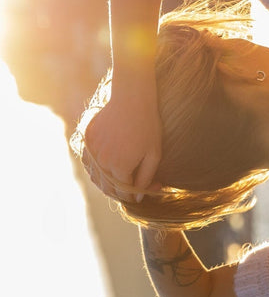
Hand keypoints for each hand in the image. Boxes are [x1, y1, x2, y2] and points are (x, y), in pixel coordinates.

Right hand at [84, 77, 161, 201]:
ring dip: (106, 184)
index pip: (124, 193)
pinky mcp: (86, 141)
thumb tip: (139, 197)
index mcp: (120, 168)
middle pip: (108, 188)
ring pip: (96, 177)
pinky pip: (88, 163)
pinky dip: (95, 170)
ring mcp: (92, 151)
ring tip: (119, 183)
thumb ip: (145, 178)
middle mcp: (102, 163)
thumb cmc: (148, 126)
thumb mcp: (153, 154)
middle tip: (131, 191)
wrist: (131, 99)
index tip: (142, 193)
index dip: (134, 196)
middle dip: (120, 193)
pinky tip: (104, 170)